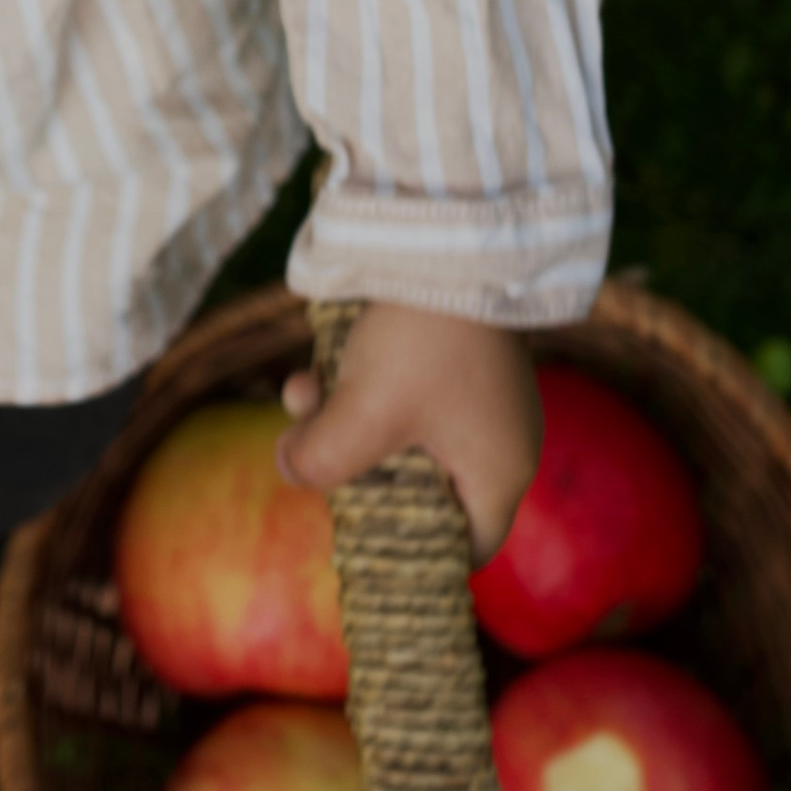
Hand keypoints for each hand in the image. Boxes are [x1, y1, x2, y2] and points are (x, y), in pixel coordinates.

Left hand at [276, 302, 543, 564]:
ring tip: (302, 392)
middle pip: (417, 487)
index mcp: (500, 471)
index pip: (467, 545)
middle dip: (352, 466)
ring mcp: (479, 396)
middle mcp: (500, 440)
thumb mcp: (362, 414)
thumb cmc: (420, 343)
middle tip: (311, 448)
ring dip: (344, 421)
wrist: (448, 239)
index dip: (412, 551)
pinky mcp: (456, 357)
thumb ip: (322, 461)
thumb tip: (290, 468)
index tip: (357, 536)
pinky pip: (405, 393)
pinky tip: (314, 368)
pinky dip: (360, 386)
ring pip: (399, 435)